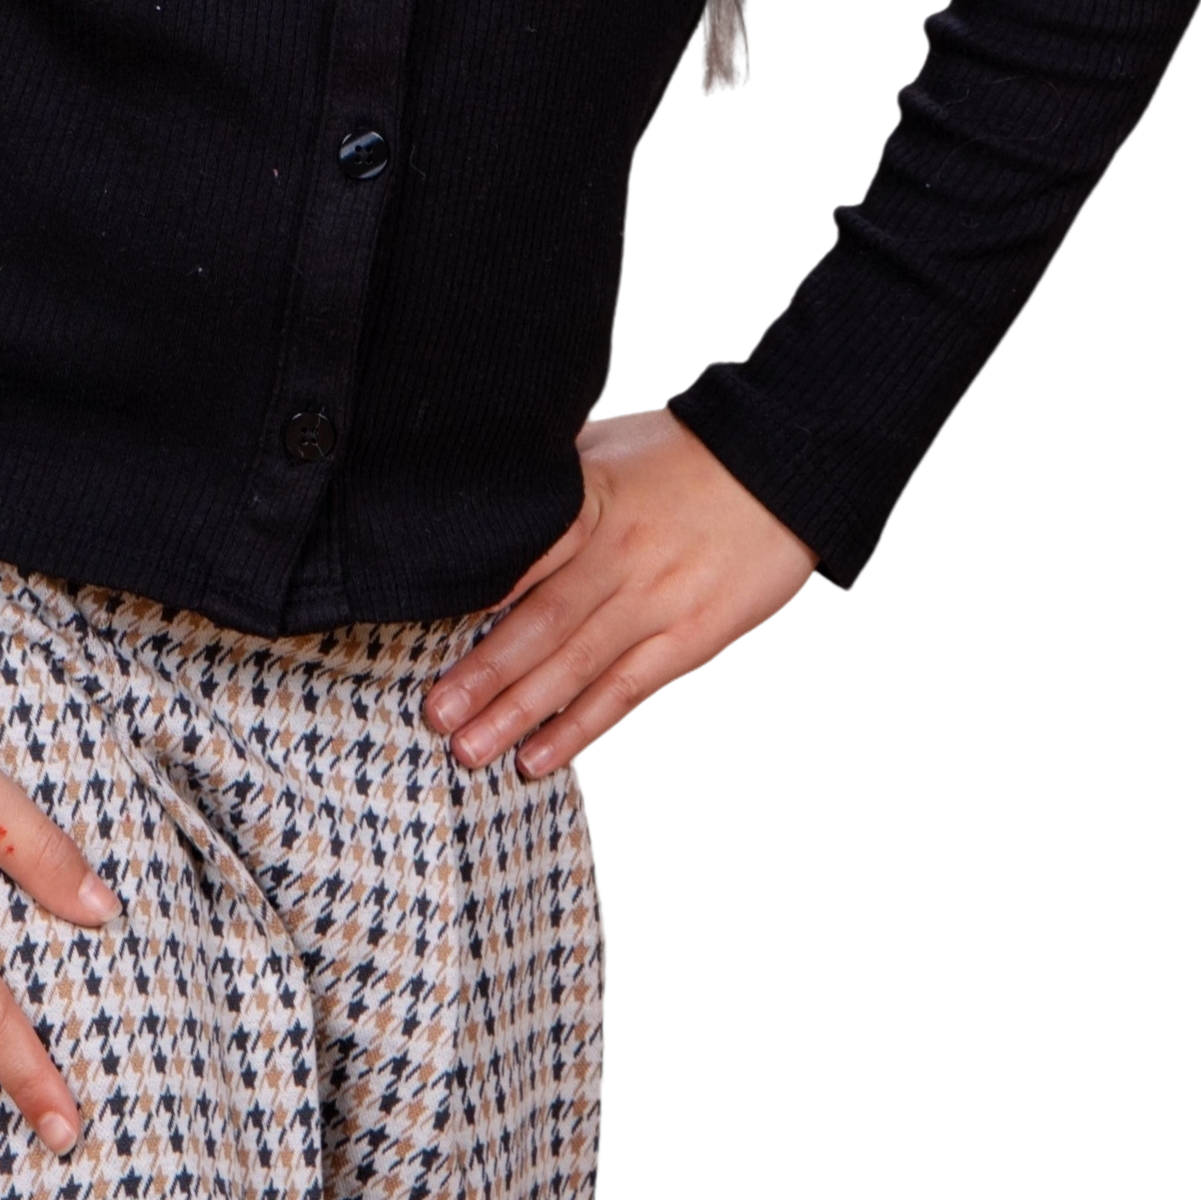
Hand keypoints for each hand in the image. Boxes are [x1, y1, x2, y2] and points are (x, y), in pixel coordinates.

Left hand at [422, 406, 818, 778]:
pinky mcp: (691, 635)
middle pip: (537, 624)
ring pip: (575, 666)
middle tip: (434, 715)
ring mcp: (655, 601)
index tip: (418, 630)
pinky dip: (580, 727)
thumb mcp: (604, 442)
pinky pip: (626, 689)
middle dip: (481, 674)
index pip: (516, 559)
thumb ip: (548, 477)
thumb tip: (478, 490)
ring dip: (518, 713)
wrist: (782, 462)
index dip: (466, 598)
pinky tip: (538, 757)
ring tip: (469, 750)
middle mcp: (617, 556)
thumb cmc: (684, 450)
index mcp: (588, 503)